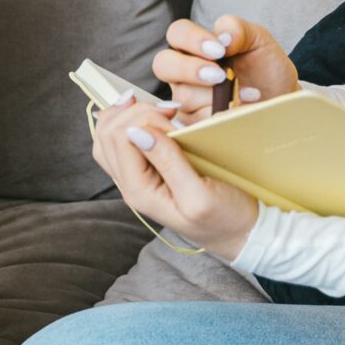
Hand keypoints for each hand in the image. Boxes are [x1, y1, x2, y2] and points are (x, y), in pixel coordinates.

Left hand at [92, 97, 258, 259]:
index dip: (143, 117)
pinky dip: (134, 122)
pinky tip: (154, 117)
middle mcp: (130, 184)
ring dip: (131, 114)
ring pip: (109, 135)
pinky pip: (123, 141)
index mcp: (139, 191)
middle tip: (170, 111)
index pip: (119, 138)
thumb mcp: (200, 195)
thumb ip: (169, 162)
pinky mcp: (146, 171)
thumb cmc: (225, 217)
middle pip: (107, 133)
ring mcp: (135, 177)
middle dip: (134, 111)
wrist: (237, 234)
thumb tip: (137, 132)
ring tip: (161, 110)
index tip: (175, 117)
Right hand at [152, 14, 298, 125]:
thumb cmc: (266, 69)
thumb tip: (223, 36)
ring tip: (249, 95)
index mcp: (194, 47)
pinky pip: (198, 122)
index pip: (177, 33)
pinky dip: (223, 116)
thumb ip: (238, 29)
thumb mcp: (258, 41)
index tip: (219, 50)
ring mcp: (186, 101)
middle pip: (163, 64)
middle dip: (189, 69)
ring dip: (216, 96)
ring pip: (184, 97)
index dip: (192, 39)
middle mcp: (183, 73)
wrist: (282, 100)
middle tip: (219, 75)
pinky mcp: (194, 126)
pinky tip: (243, 111)